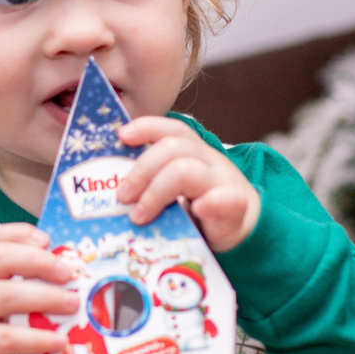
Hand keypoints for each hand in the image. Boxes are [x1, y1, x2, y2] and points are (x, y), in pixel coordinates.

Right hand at [0, 224, 79, 353]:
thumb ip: (20, 288)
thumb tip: (71, 282)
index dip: (20, 235)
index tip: (47, 240)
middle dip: (37, 261)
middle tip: (68, 273)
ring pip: (4, 296)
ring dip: (44, 297)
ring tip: (72, 305)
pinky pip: (6, 338)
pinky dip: (37, 338)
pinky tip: (58, 341)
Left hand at [114, 117, 261, 251]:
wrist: (244, 226)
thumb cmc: (200, 207)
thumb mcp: (176, 188)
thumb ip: (152, 182)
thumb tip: (111, 188)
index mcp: (193, 152)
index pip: (173, 130)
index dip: (147, 127)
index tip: (122, 136)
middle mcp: (209, 161)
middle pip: (173, 149)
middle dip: (141, 171)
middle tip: (122, 196)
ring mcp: (223, 182)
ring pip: (187, 172)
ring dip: (156, 193)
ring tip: (139, 216)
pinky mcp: (236, 207)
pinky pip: (226, 199)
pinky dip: (210, 203)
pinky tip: (197, 210)